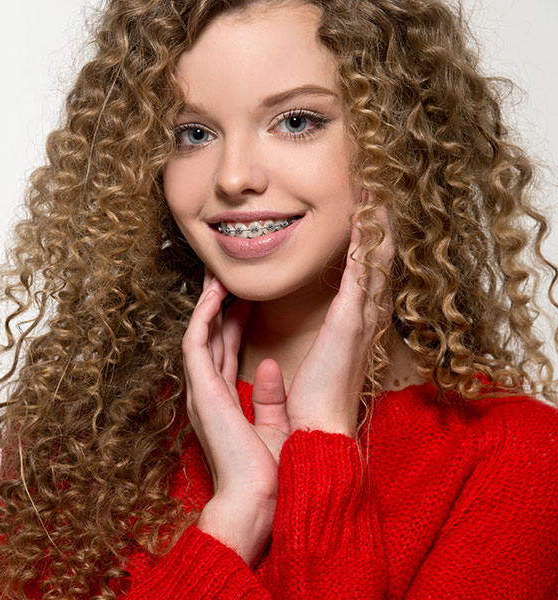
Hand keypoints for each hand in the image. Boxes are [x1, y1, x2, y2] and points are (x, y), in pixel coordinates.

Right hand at [182, 268, 290, 543]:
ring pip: (200, 334)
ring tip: (220, 275)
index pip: (227, 350)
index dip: (235, 322)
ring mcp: (201, 390)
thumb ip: (269, 396)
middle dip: (219, 306)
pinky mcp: (201, 389)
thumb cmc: (268, 470)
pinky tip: (215, 295)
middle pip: (212, 338)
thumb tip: (267, 364)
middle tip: (229, 276)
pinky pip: (196, 343)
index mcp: (224, 399)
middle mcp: (208, 391)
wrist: (257, 500)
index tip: (249, 297)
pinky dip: (204, 317)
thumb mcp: (273, 425)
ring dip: (209, 304)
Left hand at [258, 203, 393, 436]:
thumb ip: (304, 356)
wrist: (320, 432)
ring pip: (376, 260)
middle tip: (375, 195)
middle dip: (377, 229)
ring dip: (376, 226)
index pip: (364, 279)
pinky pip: (364, 270)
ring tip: (375, 192)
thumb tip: (278, 357)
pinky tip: (368, 214)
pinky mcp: (351, 319)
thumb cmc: (313, 406)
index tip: (361, 222)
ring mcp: (361, 318)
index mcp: (352, 330)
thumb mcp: (306, 374)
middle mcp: (364, 320)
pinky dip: (368, 240)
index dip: (366, 249)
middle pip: (378, 263)